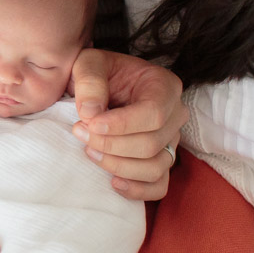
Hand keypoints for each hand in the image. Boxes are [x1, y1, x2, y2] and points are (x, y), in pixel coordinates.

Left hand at [69, 49, 188, 200]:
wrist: (99, 85)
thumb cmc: (98, 72)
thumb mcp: (89, 62)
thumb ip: (89, 81)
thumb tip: (90, 113)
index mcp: (164, 86)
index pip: (153, 114)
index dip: (121, 125)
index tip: (89, 124)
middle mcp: (175, 115)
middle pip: (151, 143)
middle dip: (111, 145)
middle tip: (79, 133)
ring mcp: (171, 141)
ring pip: (156, 167)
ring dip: (118, 166)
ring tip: (88, 151)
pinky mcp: (160, 160)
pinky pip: (159, 185)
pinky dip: (138, 190)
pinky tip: (112, 182)